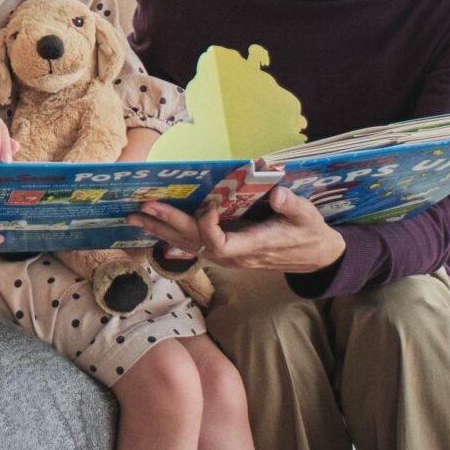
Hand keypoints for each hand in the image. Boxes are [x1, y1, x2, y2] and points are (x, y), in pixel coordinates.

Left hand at [129, 185, 347, 274]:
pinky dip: (171, 233)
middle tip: (142, 208)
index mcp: (252, 247)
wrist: (314, 256)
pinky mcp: (224, 252)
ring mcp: (227, 257)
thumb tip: (277, 193)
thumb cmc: (310, 233)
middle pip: (192, 243)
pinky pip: (192, 245)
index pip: (218, 244)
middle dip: (167, 223)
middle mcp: (233, 256)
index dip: (206, 225)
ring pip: (187, 246)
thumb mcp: (307, 216)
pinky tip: (154, 225)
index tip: (208, 202)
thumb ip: (291, 205)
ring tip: (134, 217)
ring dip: (160, 230)